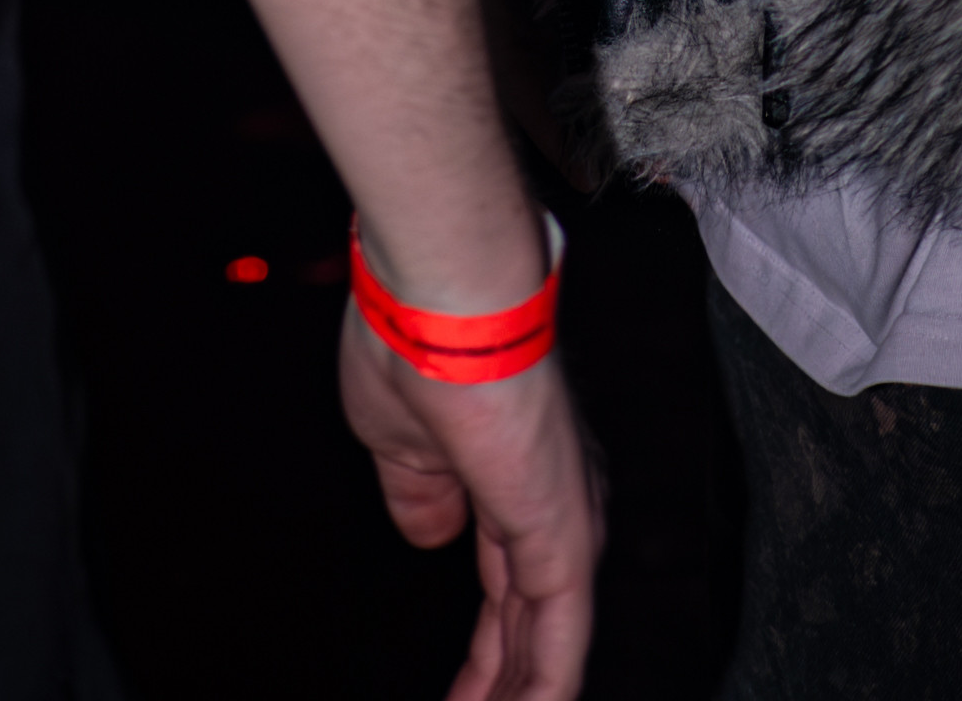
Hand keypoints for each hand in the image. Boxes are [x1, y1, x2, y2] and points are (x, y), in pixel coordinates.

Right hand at [339, 320, 604, 700]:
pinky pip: (560, 644)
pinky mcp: (564, 540)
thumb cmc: (410, 344)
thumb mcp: (397, 442)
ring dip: (514, 696)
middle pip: (529, 628)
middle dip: (498, 686)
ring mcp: (564, 523)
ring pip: (548, 645)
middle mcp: (551, 506)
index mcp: (512, 480)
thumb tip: (431, 532)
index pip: (508, 593)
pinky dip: (540, 692)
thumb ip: (419, 496)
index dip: (485, 657)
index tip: (457, 699)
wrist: (437, 300)